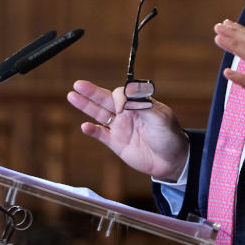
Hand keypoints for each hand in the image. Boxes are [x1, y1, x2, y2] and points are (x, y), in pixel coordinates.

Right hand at [67, 80, 189, 182]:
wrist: (172, 161)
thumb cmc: (170, 136)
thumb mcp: (161, 118)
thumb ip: (144, 106)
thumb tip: (126, 98)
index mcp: (138, 104)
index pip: (121, 93)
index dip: (118, 97)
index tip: (121, 108)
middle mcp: (127, 113)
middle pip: (105, 99)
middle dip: (92, 91)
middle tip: (77, 84)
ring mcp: (120, 128)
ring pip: (99, 114)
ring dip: (86, 106)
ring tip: (72, 96)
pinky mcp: (117, 144)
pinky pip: (101, 135)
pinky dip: (92, 131)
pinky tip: (84, 126)